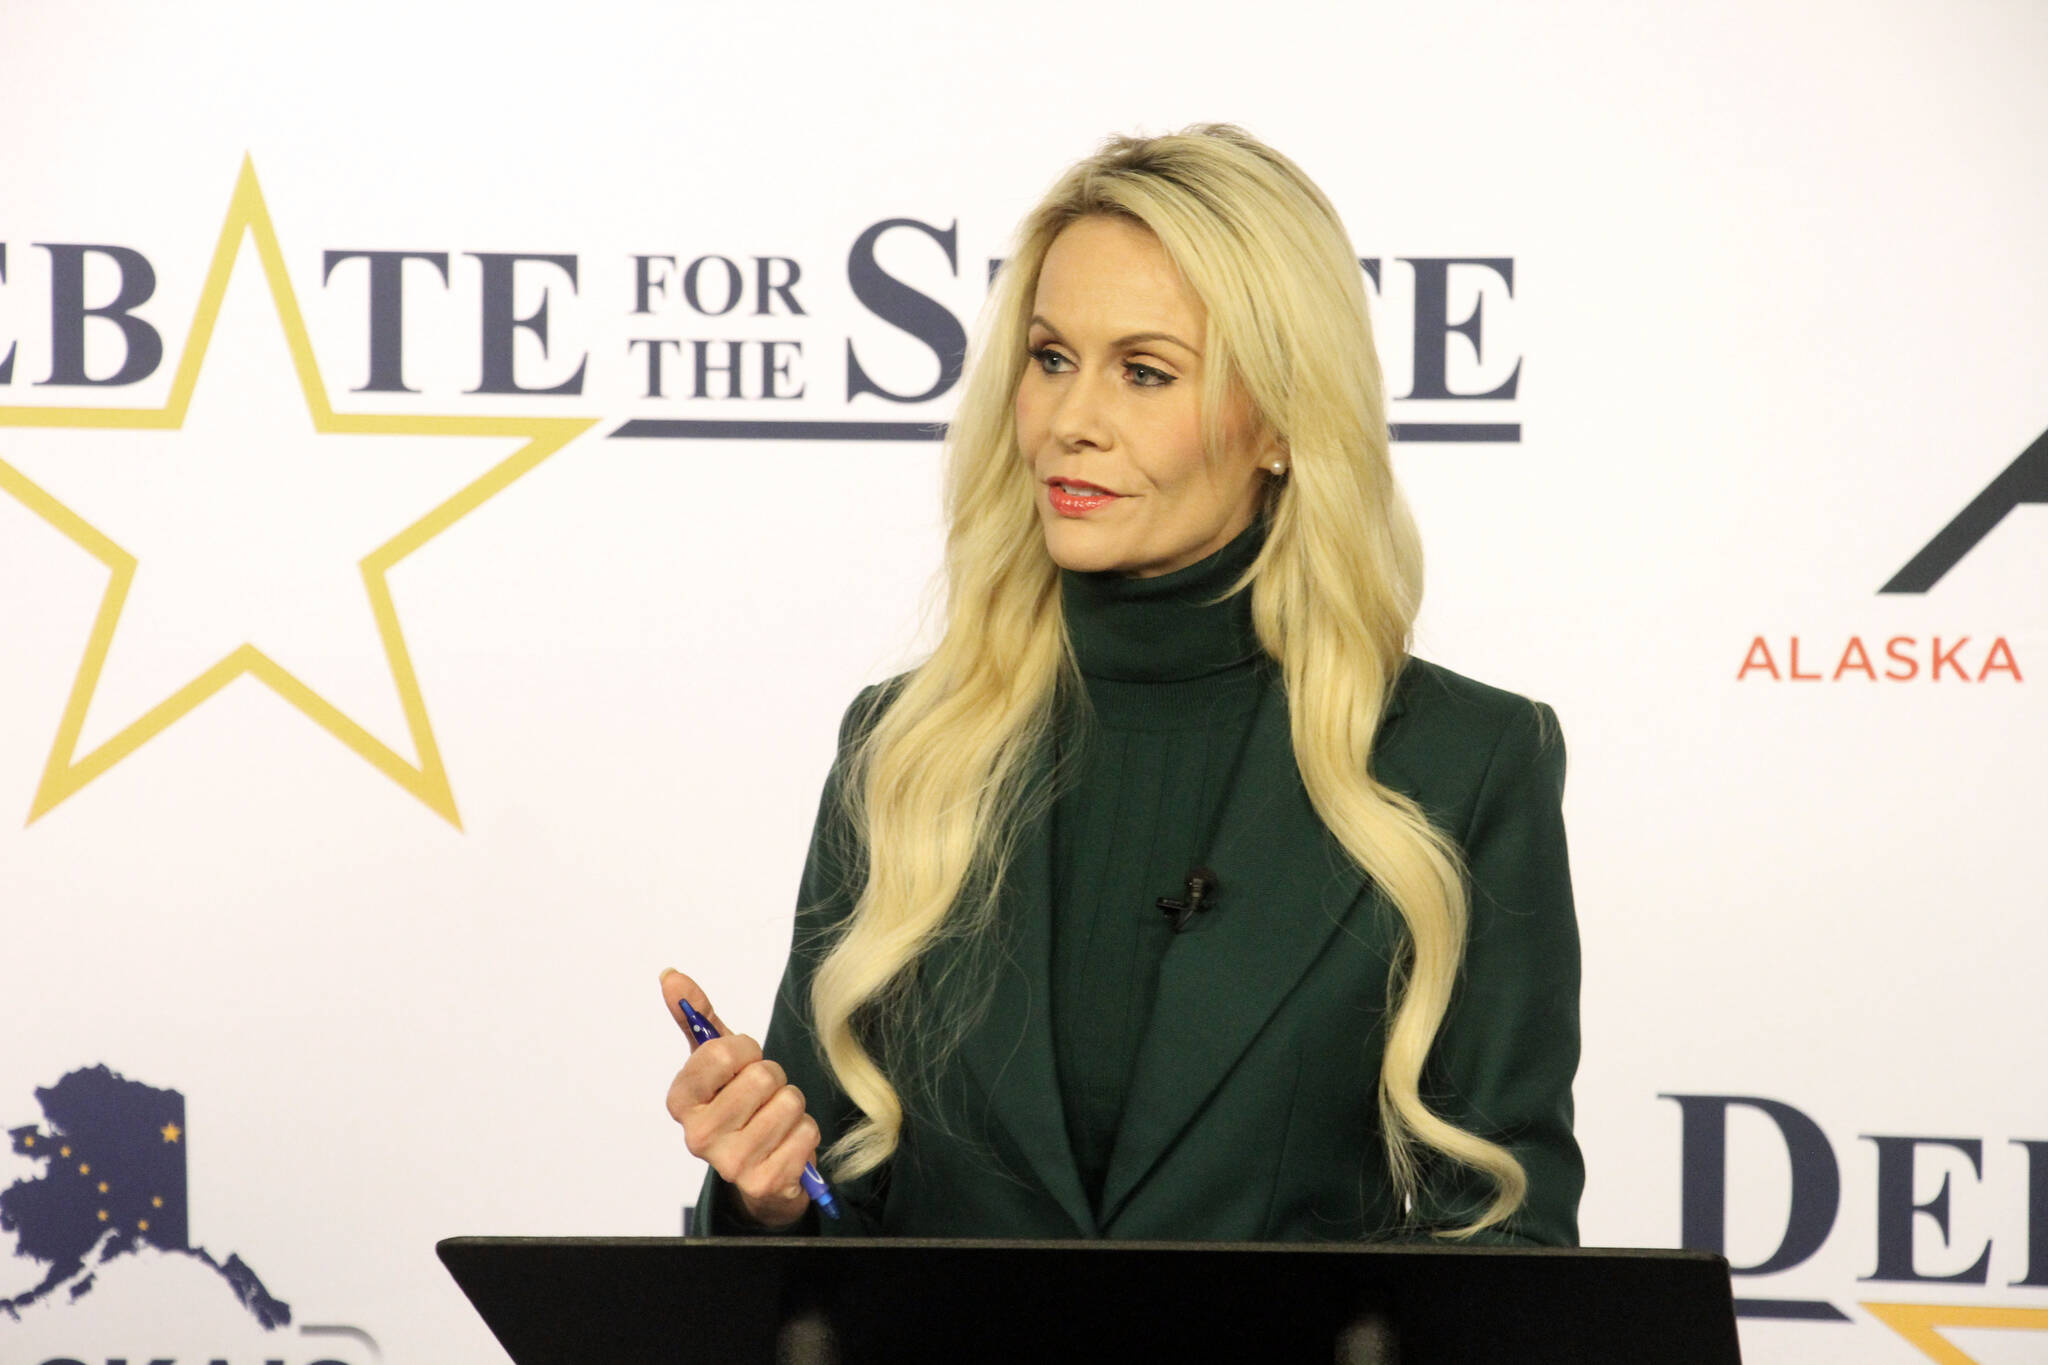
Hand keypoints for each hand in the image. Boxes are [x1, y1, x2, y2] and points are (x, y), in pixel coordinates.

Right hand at [660, 968, 820, 1229]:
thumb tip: (670, 975)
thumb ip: (697, 1017)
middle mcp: (697, 1136)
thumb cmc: (739, 1103)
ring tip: (776, 1120)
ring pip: (789, 1102)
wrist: (761, 1169)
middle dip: (774, 1078)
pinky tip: (787, 1144)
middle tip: (763, 1096)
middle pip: (762, 1076)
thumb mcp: (718, 1060)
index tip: (743, 1061)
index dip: (745, 1050)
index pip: (721, 1052)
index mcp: (680, 1101)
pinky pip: (807, 1133)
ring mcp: (729, 1163)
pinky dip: (806, 1133)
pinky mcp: (763, 1183)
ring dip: (793, 1105)